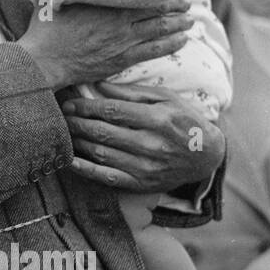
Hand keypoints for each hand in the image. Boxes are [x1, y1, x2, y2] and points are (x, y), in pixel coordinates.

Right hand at [17, 0, 192, 91]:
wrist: (44, 60)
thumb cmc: (45, 30)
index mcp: (105, 3)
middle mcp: (119, 20)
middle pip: (156, 10)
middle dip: (175, 6)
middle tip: (187, 2)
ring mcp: (123, 41)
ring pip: (160, 29)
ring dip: (178, 24)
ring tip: (189, 21)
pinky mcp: (122, 59)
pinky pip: (154, 51)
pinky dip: (171, 44)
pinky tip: (182, 41)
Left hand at [59, 80, 223, 192]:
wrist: (208, 156)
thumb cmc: (184, 120)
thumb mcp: (166, 98)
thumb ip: (131, 92)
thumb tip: (98, 85)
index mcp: (158, 119)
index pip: (112, 111)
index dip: (86, 106)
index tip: (70, 102)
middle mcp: (152, 145)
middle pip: (103, 132)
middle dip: (77, 123)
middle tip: (61, 116)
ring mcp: (146, 167)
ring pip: (101, 154)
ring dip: (77, 142)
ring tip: (64, 132)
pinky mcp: (142, 184)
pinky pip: (107, 177)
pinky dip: (85, 169)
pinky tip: (69, 160)